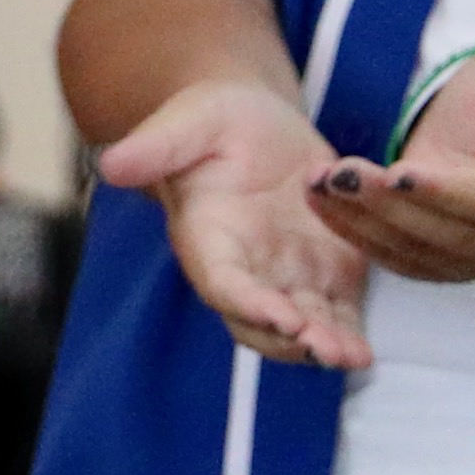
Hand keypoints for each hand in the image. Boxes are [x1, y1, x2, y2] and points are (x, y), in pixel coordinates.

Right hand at [98, 72, 371, 368]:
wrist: (256, 121)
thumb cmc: (215, 118)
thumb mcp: (187, 121)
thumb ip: (154, 146)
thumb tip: (109, 164)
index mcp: (205, 236)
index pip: (221, 280)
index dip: (248, 303)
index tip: (279, 316)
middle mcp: (242, 267)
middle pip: (257, 322)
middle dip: (289, 341)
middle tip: (323, 348)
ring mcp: (284, 274)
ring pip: (300, 327)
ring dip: (322, 347)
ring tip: (351, 356)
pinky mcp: (324, 272)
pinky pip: (336, 313)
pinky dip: (349, 336)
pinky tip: (365, 353)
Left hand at [312, 45, 474, 284]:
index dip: (444, 193)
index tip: (395, 172)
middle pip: (450, 234)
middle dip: (385, 207)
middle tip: (334, 175)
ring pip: (422, 253)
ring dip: (363, 224)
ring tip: (317, 185)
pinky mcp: (456, 258)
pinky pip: (406, 260)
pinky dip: (362, 238)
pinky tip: (325, 207)